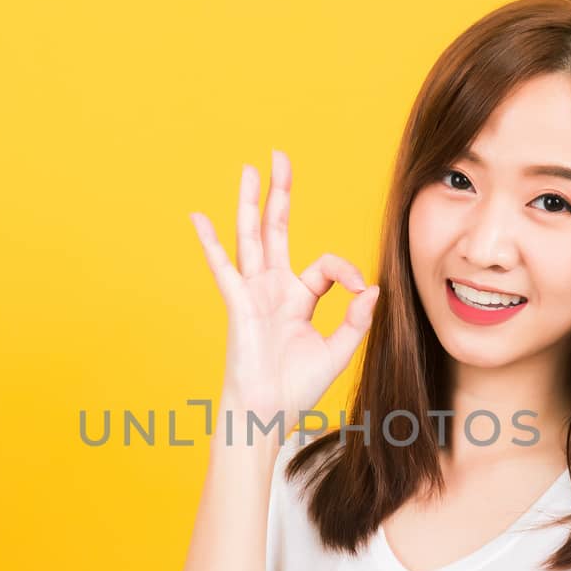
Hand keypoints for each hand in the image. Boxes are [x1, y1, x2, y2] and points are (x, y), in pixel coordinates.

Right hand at [189, 149, 377, 437]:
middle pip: (276, 230)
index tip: (360, 290)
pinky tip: (198, 217)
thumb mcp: (337, 351)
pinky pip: (223, 268)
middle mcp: (274, 288)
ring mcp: (253, 293)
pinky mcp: (238, 305)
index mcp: (299, 297)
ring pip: (251, 238)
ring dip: (250, 203)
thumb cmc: (296, 388)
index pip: (324, 265)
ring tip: (249, 169)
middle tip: (279, 157)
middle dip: (279, 194)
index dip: (345, 270)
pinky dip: (210, 243)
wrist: (267, 413)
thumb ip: (356, 321)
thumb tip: (372, 289)